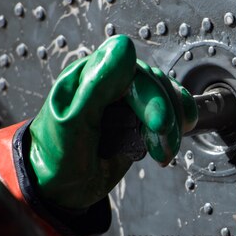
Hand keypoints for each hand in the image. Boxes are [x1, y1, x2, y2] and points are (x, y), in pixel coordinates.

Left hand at [28, 35, 196, 209]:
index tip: (158, 125)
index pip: (133, 72)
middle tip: (160, 148)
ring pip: (167, 96)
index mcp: (89, 76)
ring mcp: (126, 101)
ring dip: (173, 126)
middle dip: (165, 118)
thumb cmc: (56, 158)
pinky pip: (170, 110)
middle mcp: (110, 83)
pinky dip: (178, 125)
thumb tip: (122, 46)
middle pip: (155, 85)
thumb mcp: (73, 123)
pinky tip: (172, 139)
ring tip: (161, 153)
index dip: (150, 97)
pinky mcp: (138, 119)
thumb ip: (97, 84)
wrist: (59, 189)